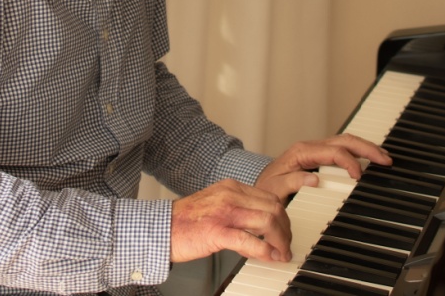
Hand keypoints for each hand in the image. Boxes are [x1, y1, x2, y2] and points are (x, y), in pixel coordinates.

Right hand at [170, 179, 291, 262]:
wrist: (159, 229)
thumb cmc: (184, 222)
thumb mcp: (215, 206)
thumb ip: (237, 212)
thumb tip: (259, 230)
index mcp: (231, 187)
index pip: (269, 197)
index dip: (282, 216)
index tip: (284, 232)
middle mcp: (230, 195)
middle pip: (274, 207)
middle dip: (285, 230)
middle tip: (285, 245)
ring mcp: (224, 213)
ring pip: (267, 221)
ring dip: (280, 240)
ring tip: (280, 253)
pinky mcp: (217, 231)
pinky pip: (250, 240)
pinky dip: (265, 250)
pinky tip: (269, 257)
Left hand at [255, 133, 391, 197]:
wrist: (259, 186)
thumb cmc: (267, 188)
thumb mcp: (274, 188)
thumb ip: (291, 183)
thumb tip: (314, 179)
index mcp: (301, 153)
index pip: (333, 152)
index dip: (349, 162)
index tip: (359, 177)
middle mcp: (310, 148)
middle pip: (345, 141)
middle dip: (367, 148)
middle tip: (385, 159)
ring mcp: (315, 150)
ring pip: (346, 142)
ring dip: (366, 148)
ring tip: (383, 157)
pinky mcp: (318, 156)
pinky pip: (342, 149)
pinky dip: (358, 151)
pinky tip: (368, 158)